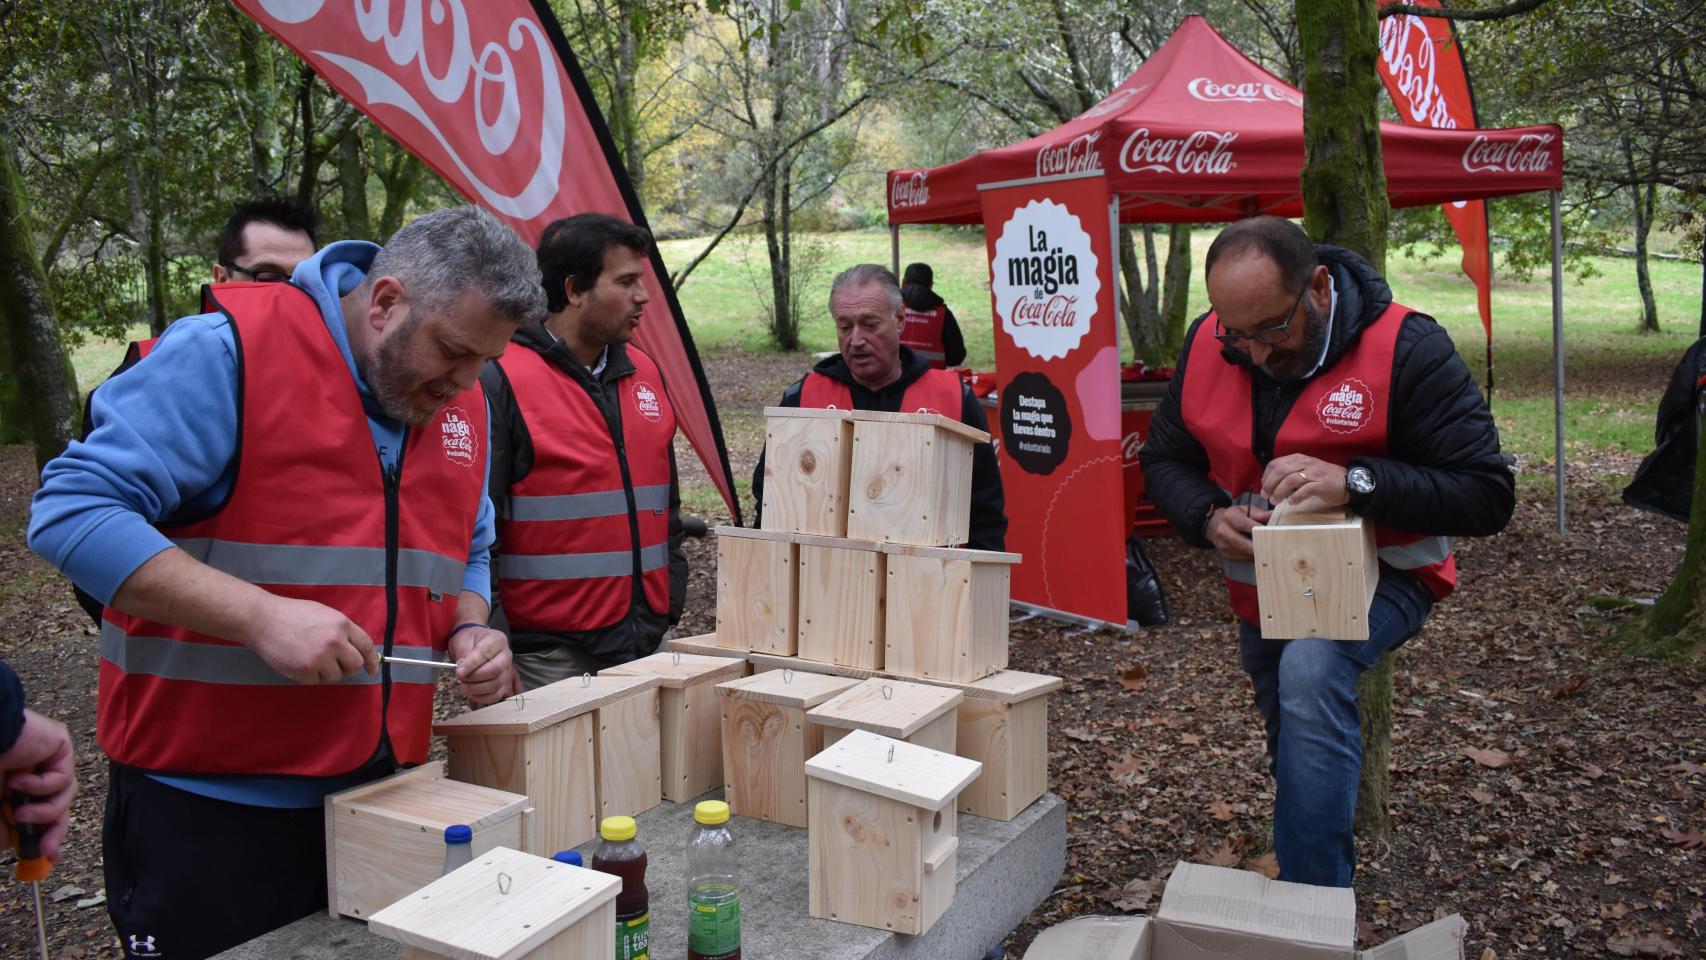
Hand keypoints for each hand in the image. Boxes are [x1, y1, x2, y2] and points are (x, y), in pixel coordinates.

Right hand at [0, 710, 77, 862]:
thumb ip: (1, 827)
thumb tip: (12, 844)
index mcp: (17, 785)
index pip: (42, 812)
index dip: (47, 835)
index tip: (49, 857)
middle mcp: (36, 773)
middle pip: (59, 808)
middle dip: (52, 831)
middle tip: (46, 849)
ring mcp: (49, 759)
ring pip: (64, 797)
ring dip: (42, 813)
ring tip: (18, 813)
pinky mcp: (60, 747)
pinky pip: (62, 779)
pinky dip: (40, 786)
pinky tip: (19, 780)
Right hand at [242, 594, 377, 683]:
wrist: (263, 619)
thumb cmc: (293, 615)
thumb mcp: (325, 615)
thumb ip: (342, 631)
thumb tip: (356, 649)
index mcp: (342, 625)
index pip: (366, 646)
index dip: (371, 660)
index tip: (372, 669)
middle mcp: (335, 642)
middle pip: (354, 665)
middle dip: (347, 667)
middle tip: (335, 664)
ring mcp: (320, 657)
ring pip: (335, 676)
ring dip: (326, 672)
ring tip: (311, 658)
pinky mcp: (305, 670)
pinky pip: (316, 681)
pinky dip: (309, 676)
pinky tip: (299, 662)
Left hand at [450, 627, 515, 706]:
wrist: (474, 643)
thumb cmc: (469, 640)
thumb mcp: (463, 641)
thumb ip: (464, 655)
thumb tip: (462, 670)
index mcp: (497, 640)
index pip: (486, 653)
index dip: (472, 664)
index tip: (459, 671)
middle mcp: (506, 655)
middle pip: (495, 671)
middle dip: (474, 678)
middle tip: (460, 679)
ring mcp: (507, 670)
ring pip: (497, 685)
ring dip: (477, 690)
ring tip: (463, 687)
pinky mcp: (504, 683)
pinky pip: (497, 695)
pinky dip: (482, 698)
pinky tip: (472, 693)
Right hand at [1206, 503, 1270, 562]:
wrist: (1215, 525)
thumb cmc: (1233, 516)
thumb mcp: (1244, 510)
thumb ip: (1258, 514)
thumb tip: (1272, 516)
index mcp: (1228, 517)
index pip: (1246, 525)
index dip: (1260, 530)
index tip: (1273, 534)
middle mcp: (1223, 532)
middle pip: (1245, 544)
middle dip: (1260, 546)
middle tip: (1274, 548)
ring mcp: (1223, 545)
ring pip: (1245, 553)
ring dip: (1258, 553)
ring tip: (1269, 550)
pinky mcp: (1226, 555)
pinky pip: (1244, 558)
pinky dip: (1252, 556)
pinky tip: (1258, 552)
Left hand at [1261, 454, 1347, 512]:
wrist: (1348, 481)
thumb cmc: (1323, 478)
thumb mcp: (1305, 470)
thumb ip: (1290, 473)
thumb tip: (1271, 484)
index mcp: (1299, 459)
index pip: (1276, 463)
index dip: (1266, 476)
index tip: (1263, 486)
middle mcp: (1305, 463)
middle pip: (1281, 471)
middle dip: (1270, 484)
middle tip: (1265, 495)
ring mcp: (1314, 473)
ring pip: (1291, 480)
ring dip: (1280, 491)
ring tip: (1275, 501)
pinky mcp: (1322, 484)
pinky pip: (1306, 490)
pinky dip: (1296, 497)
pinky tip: (1291, 503)